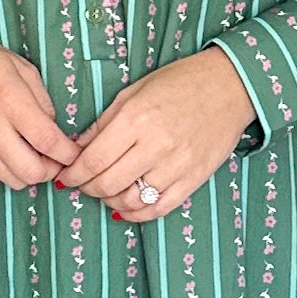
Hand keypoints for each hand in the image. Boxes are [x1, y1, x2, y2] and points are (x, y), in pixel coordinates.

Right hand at [0, 37, 82, 187]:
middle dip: (49, 170)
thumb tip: (55, 131)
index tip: (74, 154)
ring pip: (12, 179)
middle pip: (31, 172)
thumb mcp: (21, 68)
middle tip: (52, 159)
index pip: (48, 142)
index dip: (68, 154)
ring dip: (27, 172)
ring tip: (30, 155)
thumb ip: (43, 101)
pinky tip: (4, 148)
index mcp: (10, 101)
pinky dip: (4, 166)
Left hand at [51, 48, 256, 220]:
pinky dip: (138, 213)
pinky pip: (159, 208)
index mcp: (135, 119)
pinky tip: (128, 206)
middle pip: (107, 184)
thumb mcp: (134, 92)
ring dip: (110, 201)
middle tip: (83, 185)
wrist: (230, 86)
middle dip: (87, 189)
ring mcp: (177, 165)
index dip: (73, 174)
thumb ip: (104, 123)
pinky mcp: (194, 179)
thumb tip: (78, 150)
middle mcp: (155, 145)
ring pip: (131, 200)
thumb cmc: (179, 83)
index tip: (66, 176)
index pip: (93, 159)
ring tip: (107, 192)